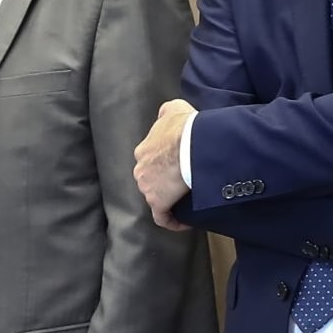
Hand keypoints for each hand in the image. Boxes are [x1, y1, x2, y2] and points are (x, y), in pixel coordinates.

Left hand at [133, 98, 195, 226]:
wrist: (192, 144)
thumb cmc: (185, 127)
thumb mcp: (174, 109)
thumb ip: (166, 112)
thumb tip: (164, 114)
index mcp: (143, 150)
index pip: (150, 159)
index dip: (163, 163)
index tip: (177, 165)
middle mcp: (140, 170)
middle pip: (151, 179)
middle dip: (164, 181)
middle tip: (182, 181)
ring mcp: (147, 188)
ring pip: (156, 197)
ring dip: (169, 199)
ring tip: (185, 199)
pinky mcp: (158, 203)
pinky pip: (162, 217)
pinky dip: (172, 221)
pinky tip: (183, 223)